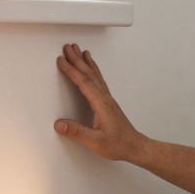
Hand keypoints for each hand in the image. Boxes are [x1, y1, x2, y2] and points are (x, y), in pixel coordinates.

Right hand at [53, 43, 144, 161]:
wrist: (135, 146)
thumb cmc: (119, 144)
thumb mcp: (96, 141)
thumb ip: (77, 132)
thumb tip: (59, 124)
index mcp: (102, 104)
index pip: (84, 83)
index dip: (71, 71)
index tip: (61, 60)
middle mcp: (105, 98)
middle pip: (89, 74)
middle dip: (77, 59)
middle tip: (67, 47)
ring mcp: (107, 99)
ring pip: (95, 75)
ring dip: (85, 62)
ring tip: (79, 50)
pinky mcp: (108, 102)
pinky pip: (99, 80)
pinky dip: (93, 70)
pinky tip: (91, 68)